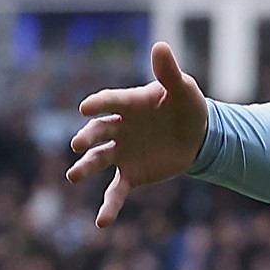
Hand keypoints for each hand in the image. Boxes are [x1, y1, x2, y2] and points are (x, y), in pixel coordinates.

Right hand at [66, 41, 211, 226]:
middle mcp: (118, 128)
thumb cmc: (186, 107)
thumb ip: (169, 73)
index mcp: (129, 105)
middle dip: (87, 138)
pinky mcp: (130, 174)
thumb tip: (160, 46)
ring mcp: (121, 152)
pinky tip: (101, 223)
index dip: (99, 104)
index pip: (110, 102)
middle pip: (98, 132)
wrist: (196, 136)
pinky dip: (108, 206)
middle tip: (78, 144)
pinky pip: (115, 191)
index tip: (86, 108)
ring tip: (73, 176)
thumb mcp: (183, 90)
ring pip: (98, 160)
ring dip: (85, 168)